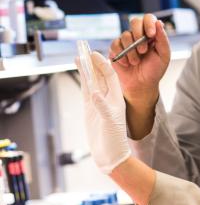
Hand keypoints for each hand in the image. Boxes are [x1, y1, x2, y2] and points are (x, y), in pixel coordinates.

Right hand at [77, 51, 130, 173]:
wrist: (110, 154)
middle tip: (84, 49)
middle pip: (100, 75)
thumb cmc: (114, 140)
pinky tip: (79, 72)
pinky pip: (86, 91)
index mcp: (116, 97)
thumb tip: (94, 93)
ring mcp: (98, 102)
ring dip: (86, 69)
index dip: (103, 64)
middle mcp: (108, 97)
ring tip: (78, 56)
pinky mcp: (90, 109)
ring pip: (91, 81)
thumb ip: (102, 107)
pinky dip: (82, 81)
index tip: (94, 54)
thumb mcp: (110, 122)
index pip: (110, 75)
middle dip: (93, 62)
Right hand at [109, 14, 169, 112]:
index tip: (151, 35)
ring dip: (131, 51)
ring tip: (136, 62)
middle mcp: (138, 35)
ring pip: (125, 35)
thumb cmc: (154, 70)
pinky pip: (115, 44)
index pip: (148, 18)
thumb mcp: (163, 56)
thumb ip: (163, 39)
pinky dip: (121, 54)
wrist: (141, 85)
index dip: (149, 23)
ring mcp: (126, 41)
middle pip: (134, 21)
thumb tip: (159, 22)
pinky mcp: (116, 48)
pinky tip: (126, 63)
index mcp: (151, 34)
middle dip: (138, 35)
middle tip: (143, 50)